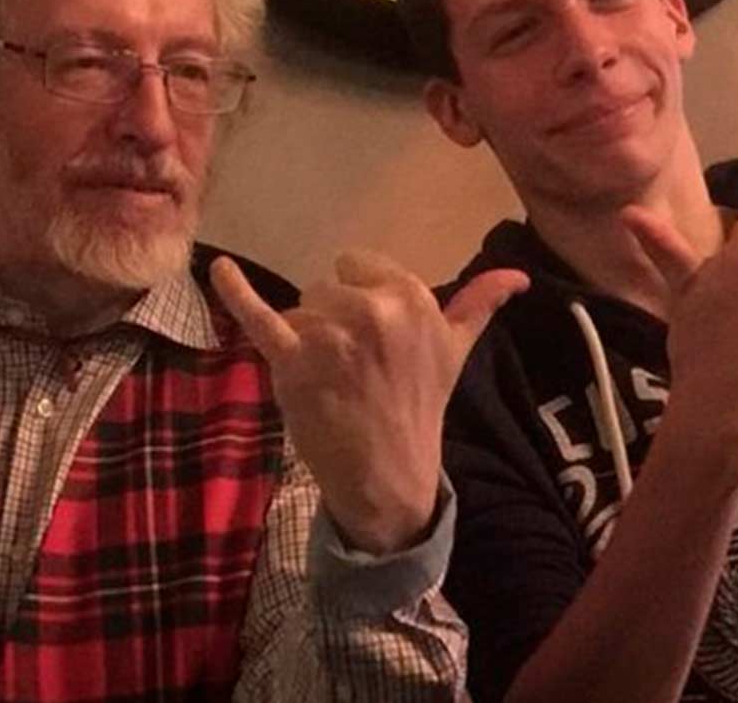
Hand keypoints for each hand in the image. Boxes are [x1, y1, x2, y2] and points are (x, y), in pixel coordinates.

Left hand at [211, 251, 527, 554]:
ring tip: (330, 377)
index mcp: (413, 298)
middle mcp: (373, 310)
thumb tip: (518, 276)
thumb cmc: (420, 405)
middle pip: (326, 287)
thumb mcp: (456, 350)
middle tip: (354, 366)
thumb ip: (480, 304)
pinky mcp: (293, 361)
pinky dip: (235, 290)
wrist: (388, 473)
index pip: (359, 265)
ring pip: (300, 308)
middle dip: (334, 320)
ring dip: (307, 338)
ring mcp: (331, 335)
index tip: (374, 340)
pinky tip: (219, 268)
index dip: (361, 300)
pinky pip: (259, 315)